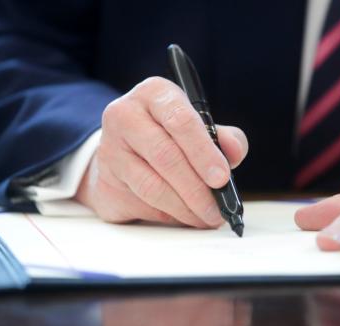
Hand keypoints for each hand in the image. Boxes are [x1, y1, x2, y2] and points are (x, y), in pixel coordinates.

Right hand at [75, 77, 247, 226]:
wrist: (124, 149)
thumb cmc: (168, 135)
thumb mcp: (199, 126)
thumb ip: (223, 137)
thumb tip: (234, 151)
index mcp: (154, 94)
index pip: (180, 121)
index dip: (204, 153)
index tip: (221, 178)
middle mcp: (125, 116)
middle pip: (165, 156)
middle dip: (197, 189)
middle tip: (217, 209)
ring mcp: (110, 150)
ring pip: (152, 186)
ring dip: (184, 208)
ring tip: (205, 217)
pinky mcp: (105, 181)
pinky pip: (142, 204)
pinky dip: (168, 215)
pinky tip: (183, 216)